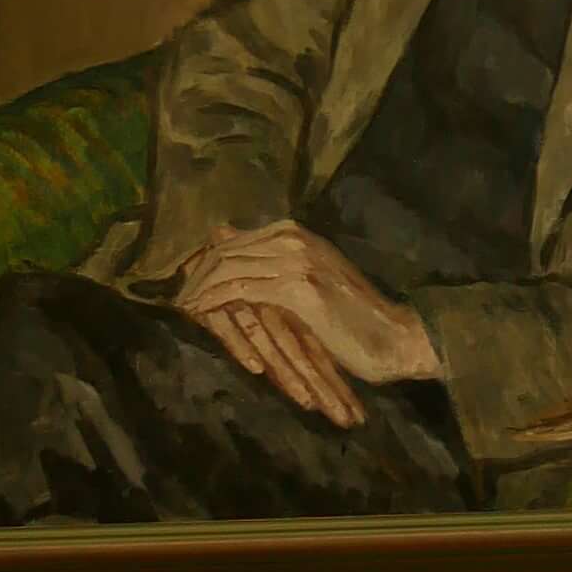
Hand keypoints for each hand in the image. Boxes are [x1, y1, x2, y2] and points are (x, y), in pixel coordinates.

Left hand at [176, 224, 442, 423]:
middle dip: (194, 274)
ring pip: (228, 266)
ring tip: (179, 307)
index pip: (235, 240)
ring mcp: (296, 260)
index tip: (183, 283)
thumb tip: (237, 263)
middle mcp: (294, 238)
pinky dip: (213, 299)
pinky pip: (240, 288)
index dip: (204, 262)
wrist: (398, 337)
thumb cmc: (359, 322)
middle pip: (226, 250)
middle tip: (173, 297)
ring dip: (198, 288)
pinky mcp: (297, 288)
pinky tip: (197, 312)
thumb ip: (278, 271)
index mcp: (297, 234)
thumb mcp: (314, 286)